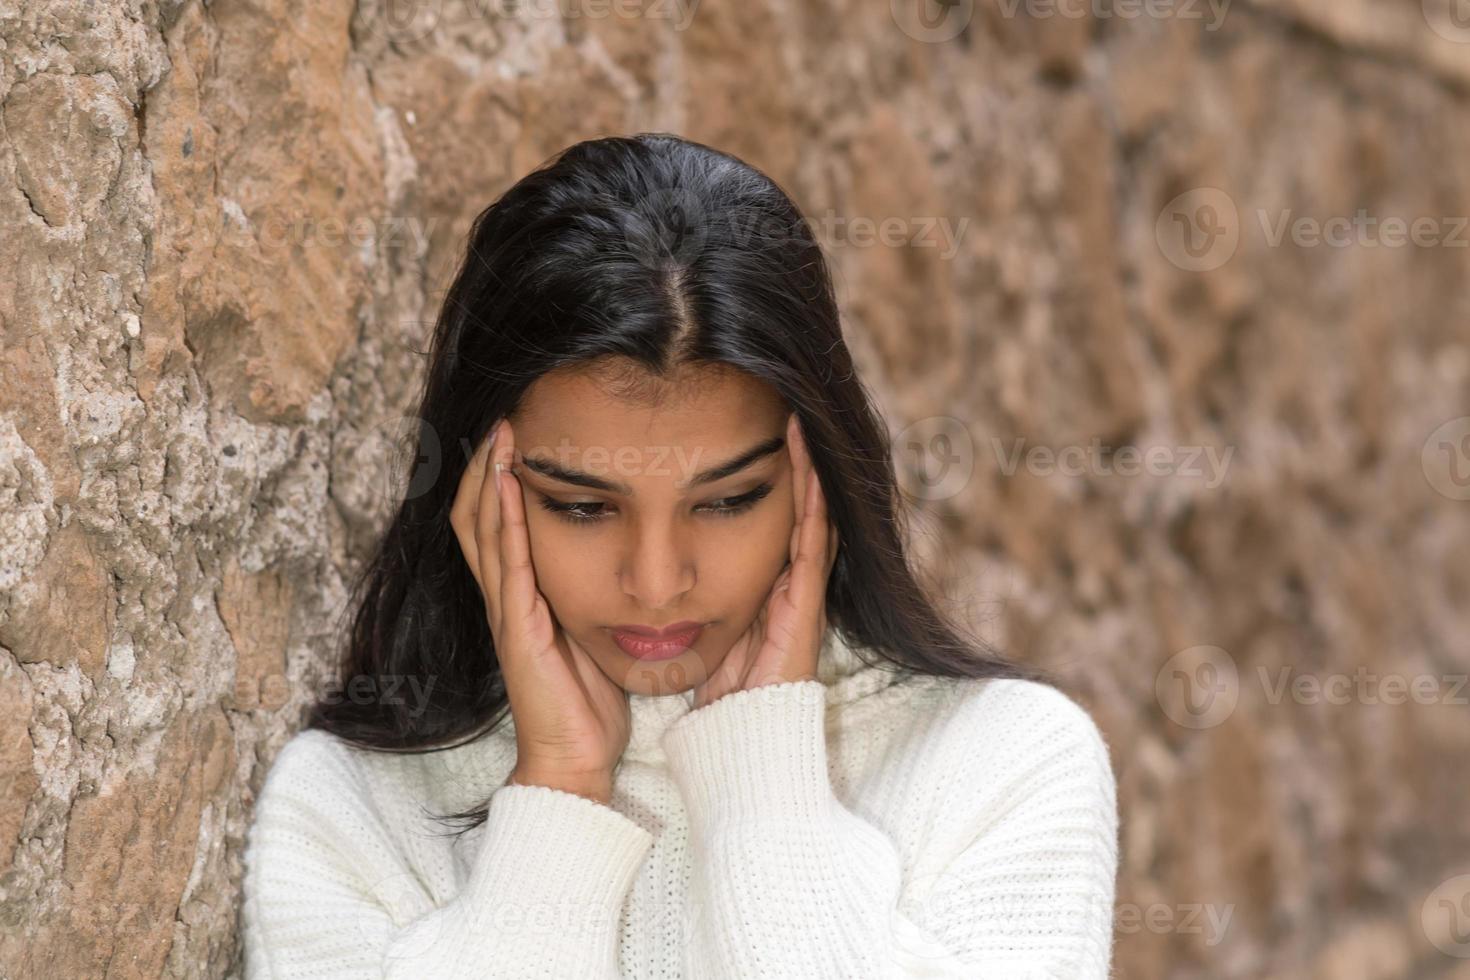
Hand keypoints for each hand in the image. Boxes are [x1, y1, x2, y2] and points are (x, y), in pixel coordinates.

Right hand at [449, 418, 629, 803]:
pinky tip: (507, 486)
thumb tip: (623, 559)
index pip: (496, 524)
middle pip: (476, 516)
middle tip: (501, 418)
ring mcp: (508, 611)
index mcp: (523, 596)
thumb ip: (593, 596)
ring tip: (500, 435)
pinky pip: (507, 564)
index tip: (516, 433)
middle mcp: (507, 597)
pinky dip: (504, 520)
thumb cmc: (589, 702)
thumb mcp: (593, 633)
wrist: (576, 759)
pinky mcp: (518, 628)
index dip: (497, 478)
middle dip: (484, 466)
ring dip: (488, 479)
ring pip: (482, 531)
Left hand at [689, 413, 838, 710]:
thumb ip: (695, 603)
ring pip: (810, 518)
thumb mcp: (703, 635)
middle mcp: (788, 587)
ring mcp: (801, 595)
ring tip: (797, 425)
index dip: (767, 482)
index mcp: (765, 591)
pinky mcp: (804, 607)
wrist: (741, 741)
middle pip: (796, 513)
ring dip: (806, 472)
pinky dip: (811, 503)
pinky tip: (806, 468)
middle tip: (784, 415)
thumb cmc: (718, 697)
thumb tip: (662, 575)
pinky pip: (812, 543)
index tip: (754, 440)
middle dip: (794, 466)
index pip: (772, 524)